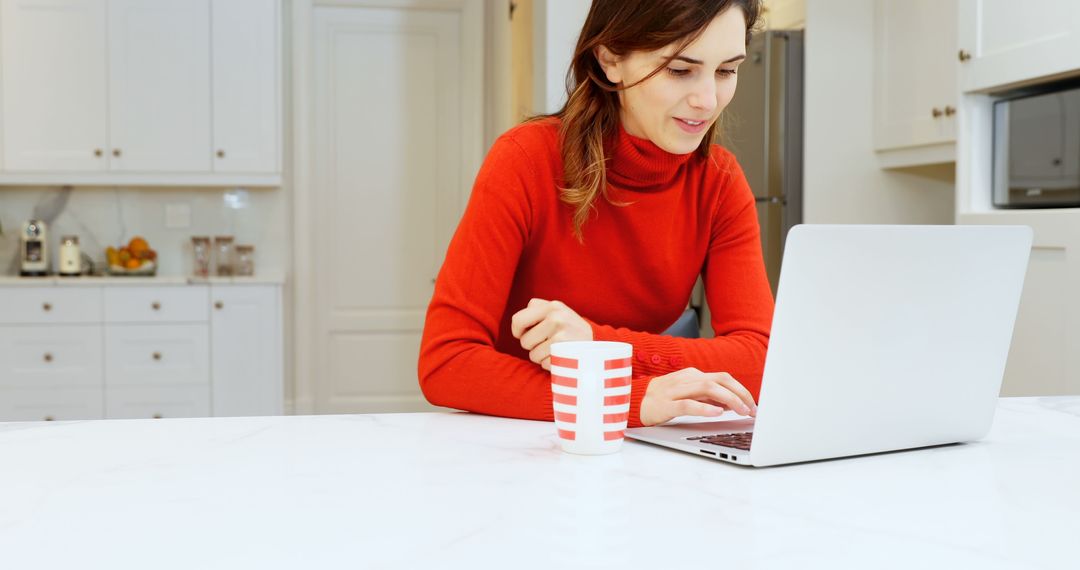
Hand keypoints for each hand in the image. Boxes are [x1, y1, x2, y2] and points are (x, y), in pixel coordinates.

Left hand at [510, 298, 592, 369]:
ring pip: (533, 355)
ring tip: (556, 350)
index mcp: (552, 306)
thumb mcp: (558, 312)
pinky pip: (543, 364)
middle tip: (547, 343)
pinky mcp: (564, 352)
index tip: (522, 335)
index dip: (517, 331)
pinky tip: (562, 357)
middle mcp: (556, 318)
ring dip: (541, 357)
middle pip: (524, 341)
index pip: (518, 320)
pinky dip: (550, 364)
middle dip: (532, 346)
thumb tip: (517, 325)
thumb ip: (538, 311)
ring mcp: (561, 335)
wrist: (599, 344)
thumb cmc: (571, 329)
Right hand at [639, 368, 757, 425]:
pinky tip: (717, 413)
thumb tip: (733, 403)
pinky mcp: (665, 405)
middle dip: (740, 394)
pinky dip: (705, 408)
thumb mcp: (688, 395)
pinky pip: (688, 404)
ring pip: (707, 388)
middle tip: (752, 410)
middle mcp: (686, 379)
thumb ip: (709, 397)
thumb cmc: (662, 399)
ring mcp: (675, 391)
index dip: (742, 390)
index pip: (724, 377)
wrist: (631, 401)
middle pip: (720, 380)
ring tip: (741, 411)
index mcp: (693, 375)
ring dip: (729, 400)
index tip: (753, 405)